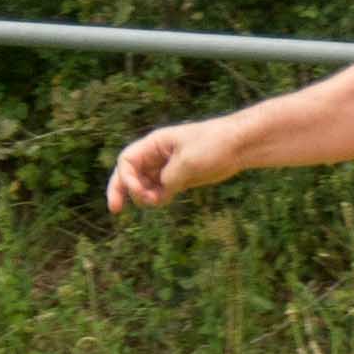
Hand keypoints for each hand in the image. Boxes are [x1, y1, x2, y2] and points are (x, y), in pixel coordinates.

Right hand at [105, 120, 231, 212]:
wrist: (239, 144)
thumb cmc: (213, 145)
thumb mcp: (187, 163)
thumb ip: (169, 179)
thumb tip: (158, 195)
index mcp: (155, 143)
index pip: (127, 161)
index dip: (126, 179)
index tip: (139, 192)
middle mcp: (157, 155)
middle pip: (130, 173)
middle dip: (120, 190)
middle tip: (115, 209)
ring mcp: (167, 167)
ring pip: (144, 185)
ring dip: (144, 197)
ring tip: (156, 202)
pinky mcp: (179, 178)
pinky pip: (159, 191)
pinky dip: (157, 198)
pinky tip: (164, 200)